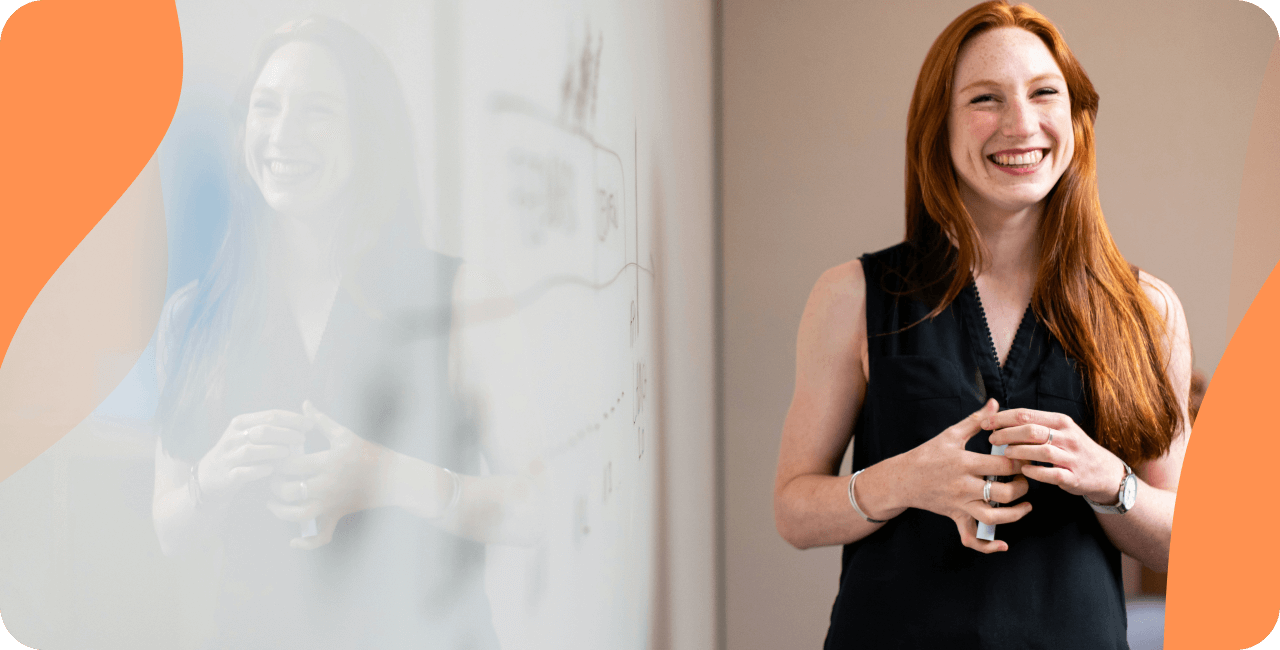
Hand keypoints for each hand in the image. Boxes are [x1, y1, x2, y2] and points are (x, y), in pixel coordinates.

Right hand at [196, 410, 309, 505]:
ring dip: (273, 451)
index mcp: (241, 422)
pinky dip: (258, 470)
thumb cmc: (240, 454)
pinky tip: (271, 469)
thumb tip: (306, 420)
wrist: (210, 477)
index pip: (271, 415)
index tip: (310, 424)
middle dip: (286, 434)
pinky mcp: (226, 476)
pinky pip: (243, 472)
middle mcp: (233, 437)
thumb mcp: (250, 435)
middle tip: (302, 439)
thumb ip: (272, 427)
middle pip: (263, 430)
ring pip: (252, 451)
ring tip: (288, 453)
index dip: (293, 419)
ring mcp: (228, 457)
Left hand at [267, 400, 389, 549]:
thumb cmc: (366, 452)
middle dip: (273, 486)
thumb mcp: (344, 434)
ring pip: (298, 515)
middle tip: (270, 478)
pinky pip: (321, 536)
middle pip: (289, 490)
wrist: (392, 476)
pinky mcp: (337, 515)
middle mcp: (328, 484)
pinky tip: (293, 541)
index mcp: (328, 462)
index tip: (274, 457)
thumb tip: (304, 404)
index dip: (277, 462)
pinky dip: (306, 543)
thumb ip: (321, 421)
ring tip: (272, 503)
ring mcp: (332, 503)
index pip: (292, 464)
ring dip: (280, 512)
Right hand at [902, 399, 1031, 552]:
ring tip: (1026, 505)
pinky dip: (987, 546)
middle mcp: (964, 486)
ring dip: (1016, 514)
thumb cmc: (927, 454)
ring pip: (994, 517)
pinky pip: (971, 538)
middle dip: (1022, 486)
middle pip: (1004, 493)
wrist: (902, 479)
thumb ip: (976, 420)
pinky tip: (1003, 544)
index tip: (1027, 457)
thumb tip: (995, 404)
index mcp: (964, 463)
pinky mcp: (956, 517)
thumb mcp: (950, 434)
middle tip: (1026, 478)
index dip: (1021, 462)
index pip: (1003, 465)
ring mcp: (960, 505)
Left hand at [984, 408, 1125, 504]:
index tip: (986, 423)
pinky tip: (1023, 470)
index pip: (1026, 415)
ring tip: (1005, 453)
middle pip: (1031, 430)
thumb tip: (1000, 418)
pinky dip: (1035, 472)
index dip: (1003, 418)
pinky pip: (1052, 474)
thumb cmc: (1072, 448)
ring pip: (1042, 451)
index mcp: (1060, 421)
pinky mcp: (1074, 477)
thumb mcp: (1059, 430)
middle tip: (992, 439)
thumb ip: (1034, 424)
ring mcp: (1072, 457)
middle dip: (1007, 433)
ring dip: (1019, 452)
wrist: (1104, 471)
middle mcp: (1067, 436)